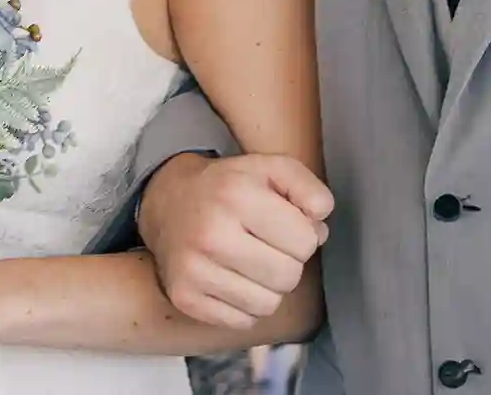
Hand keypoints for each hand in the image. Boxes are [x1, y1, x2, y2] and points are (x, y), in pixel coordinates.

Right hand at [140, 152, 332, 328]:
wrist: (169, 202)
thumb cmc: (230, 187)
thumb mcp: (271, 169)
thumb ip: (309, 187)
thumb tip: (320, 225)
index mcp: (237, 194)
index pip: (305, 242)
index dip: (304, 235)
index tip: (285, 226)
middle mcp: (211, 234)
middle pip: (288, 277)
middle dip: (288, 263)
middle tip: (268, 246)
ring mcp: (194, 269)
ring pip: (268, 305)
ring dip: (268, 287)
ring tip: (251, 262)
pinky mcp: (184, 297)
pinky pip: (243, 321)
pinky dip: (245, 305)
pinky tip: (232, 278)